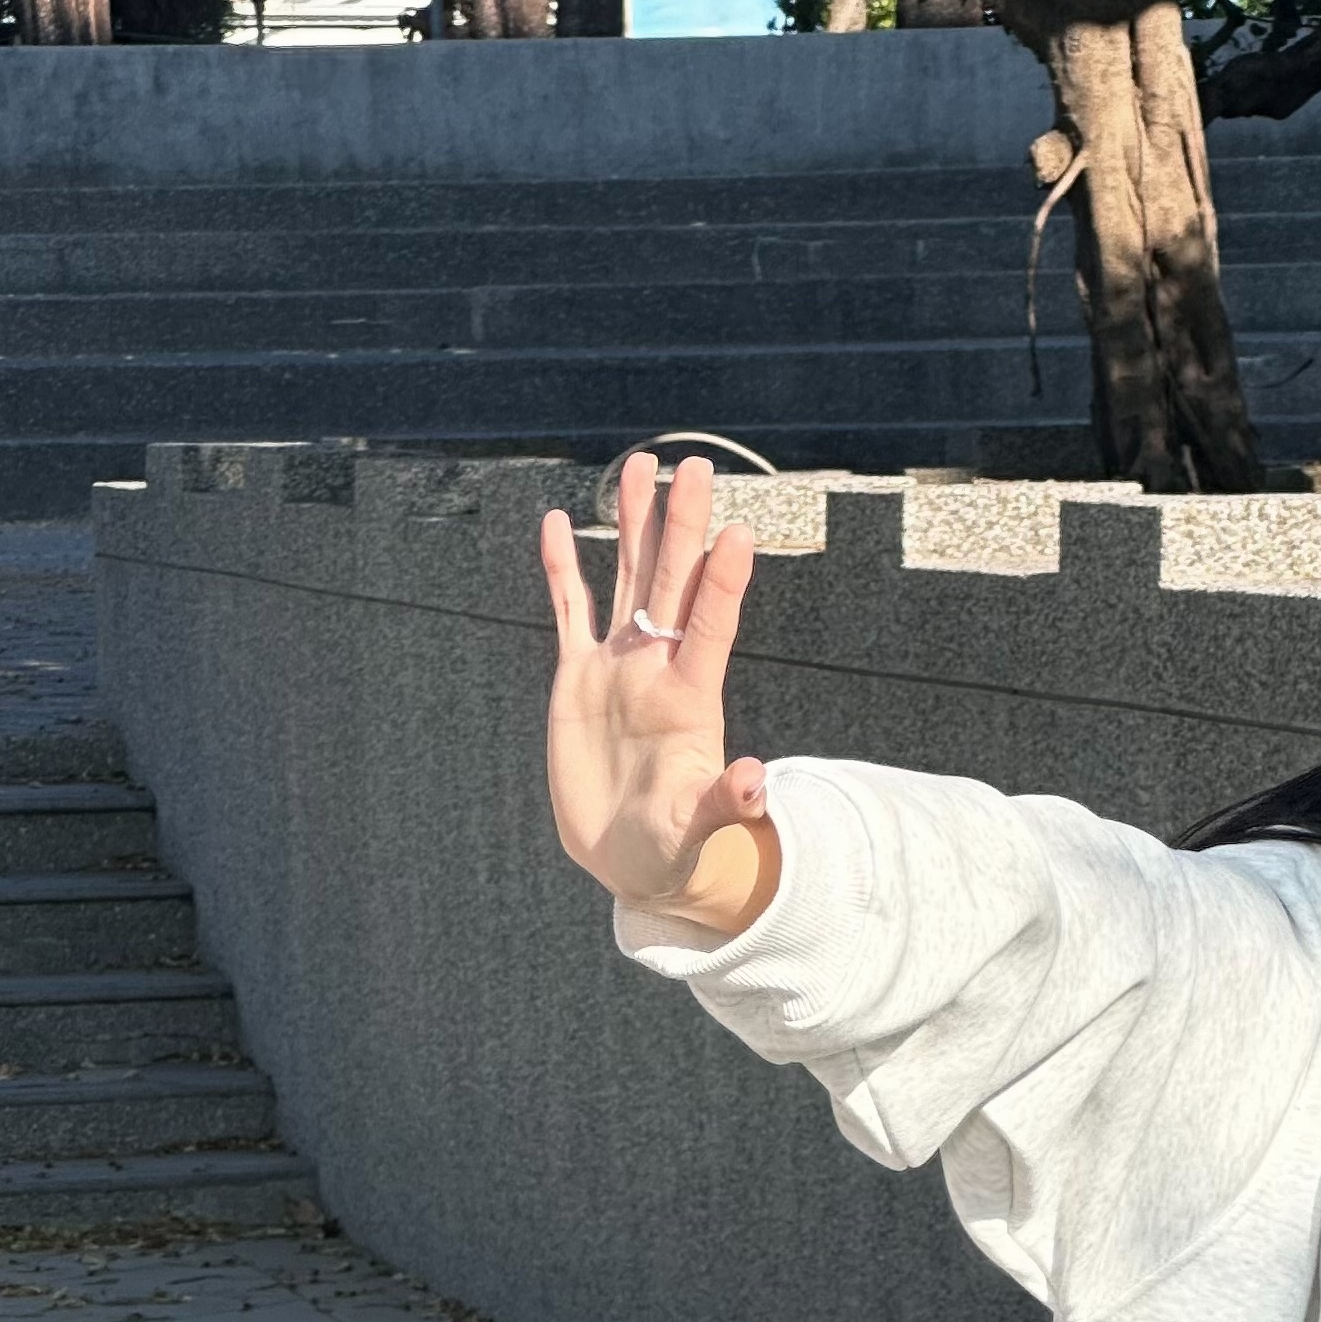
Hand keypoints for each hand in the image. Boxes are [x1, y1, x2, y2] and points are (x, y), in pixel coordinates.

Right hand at [542, 450, 777, 932]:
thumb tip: (757, 782)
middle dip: (682, 523)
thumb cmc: (669, 849)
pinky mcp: (575, 677)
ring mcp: (617, 667)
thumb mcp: (697, 831)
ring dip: (635, 524)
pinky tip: (562, 523)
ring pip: (627, 579)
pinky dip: (563, 569)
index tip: (738, 534)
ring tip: (641, 467)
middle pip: (672, 581)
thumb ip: (727, 803)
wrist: (626, 857)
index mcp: (690, 701)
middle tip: (695, 464)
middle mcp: (657, 669)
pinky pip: (569, 611)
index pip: (710, 627)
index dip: (723, 583)